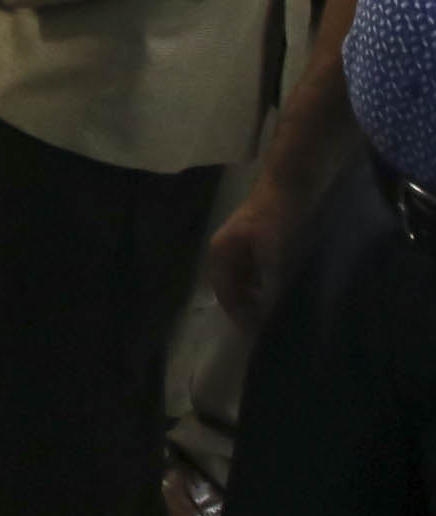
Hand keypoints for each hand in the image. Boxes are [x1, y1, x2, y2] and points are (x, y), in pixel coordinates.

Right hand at [208, 184, 302, 326]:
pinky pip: (260, 271)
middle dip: (250, 307)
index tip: (259, 335)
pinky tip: (288, 289)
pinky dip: (270, 283)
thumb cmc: (278, 216)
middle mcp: (226, 250)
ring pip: (247, 280)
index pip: (224, 294)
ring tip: (282, 310)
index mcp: (221, 253)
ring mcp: (243, 245)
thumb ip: (269, 286)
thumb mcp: (273, 254)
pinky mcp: (260, 241)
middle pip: (233, 288)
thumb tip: (268, 315)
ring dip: (261, 296)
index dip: (240, 315)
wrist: (294, 181)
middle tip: (272, 326)